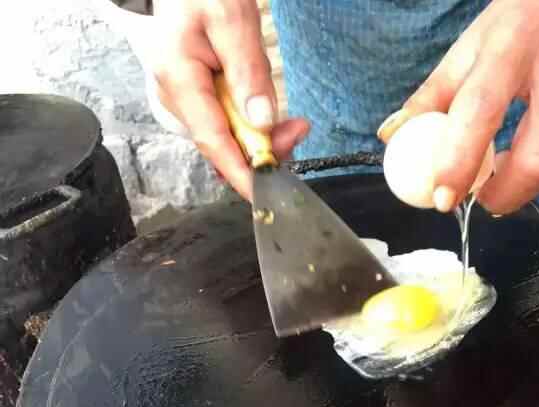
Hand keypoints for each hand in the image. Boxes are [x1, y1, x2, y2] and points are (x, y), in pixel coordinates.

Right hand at [150, 0, 309, 199]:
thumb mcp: (229, 18)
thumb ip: (247, 71)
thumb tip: (261, 121)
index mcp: (179, 81)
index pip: (214, 144)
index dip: (242, 174)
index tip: (267, 192)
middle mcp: (176, 99)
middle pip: (224, 144)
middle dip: (264, 148)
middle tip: (299, 130)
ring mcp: (183, 99)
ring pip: (227, 134)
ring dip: (261, 134)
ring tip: (292, 123)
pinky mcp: (193, 96)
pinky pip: (224, 120)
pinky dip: (249, 122)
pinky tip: (265, 111)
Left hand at [381, 0, 538, 213]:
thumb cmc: (524, 20)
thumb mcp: (471, 46)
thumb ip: (431, 96)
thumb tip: (392, 138)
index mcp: (515, 42)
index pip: (483, 109)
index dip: (461, 160)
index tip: (443, 197)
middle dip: (505, 192)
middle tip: (482, 196)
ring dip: (529, 182)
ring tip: (510, 166)